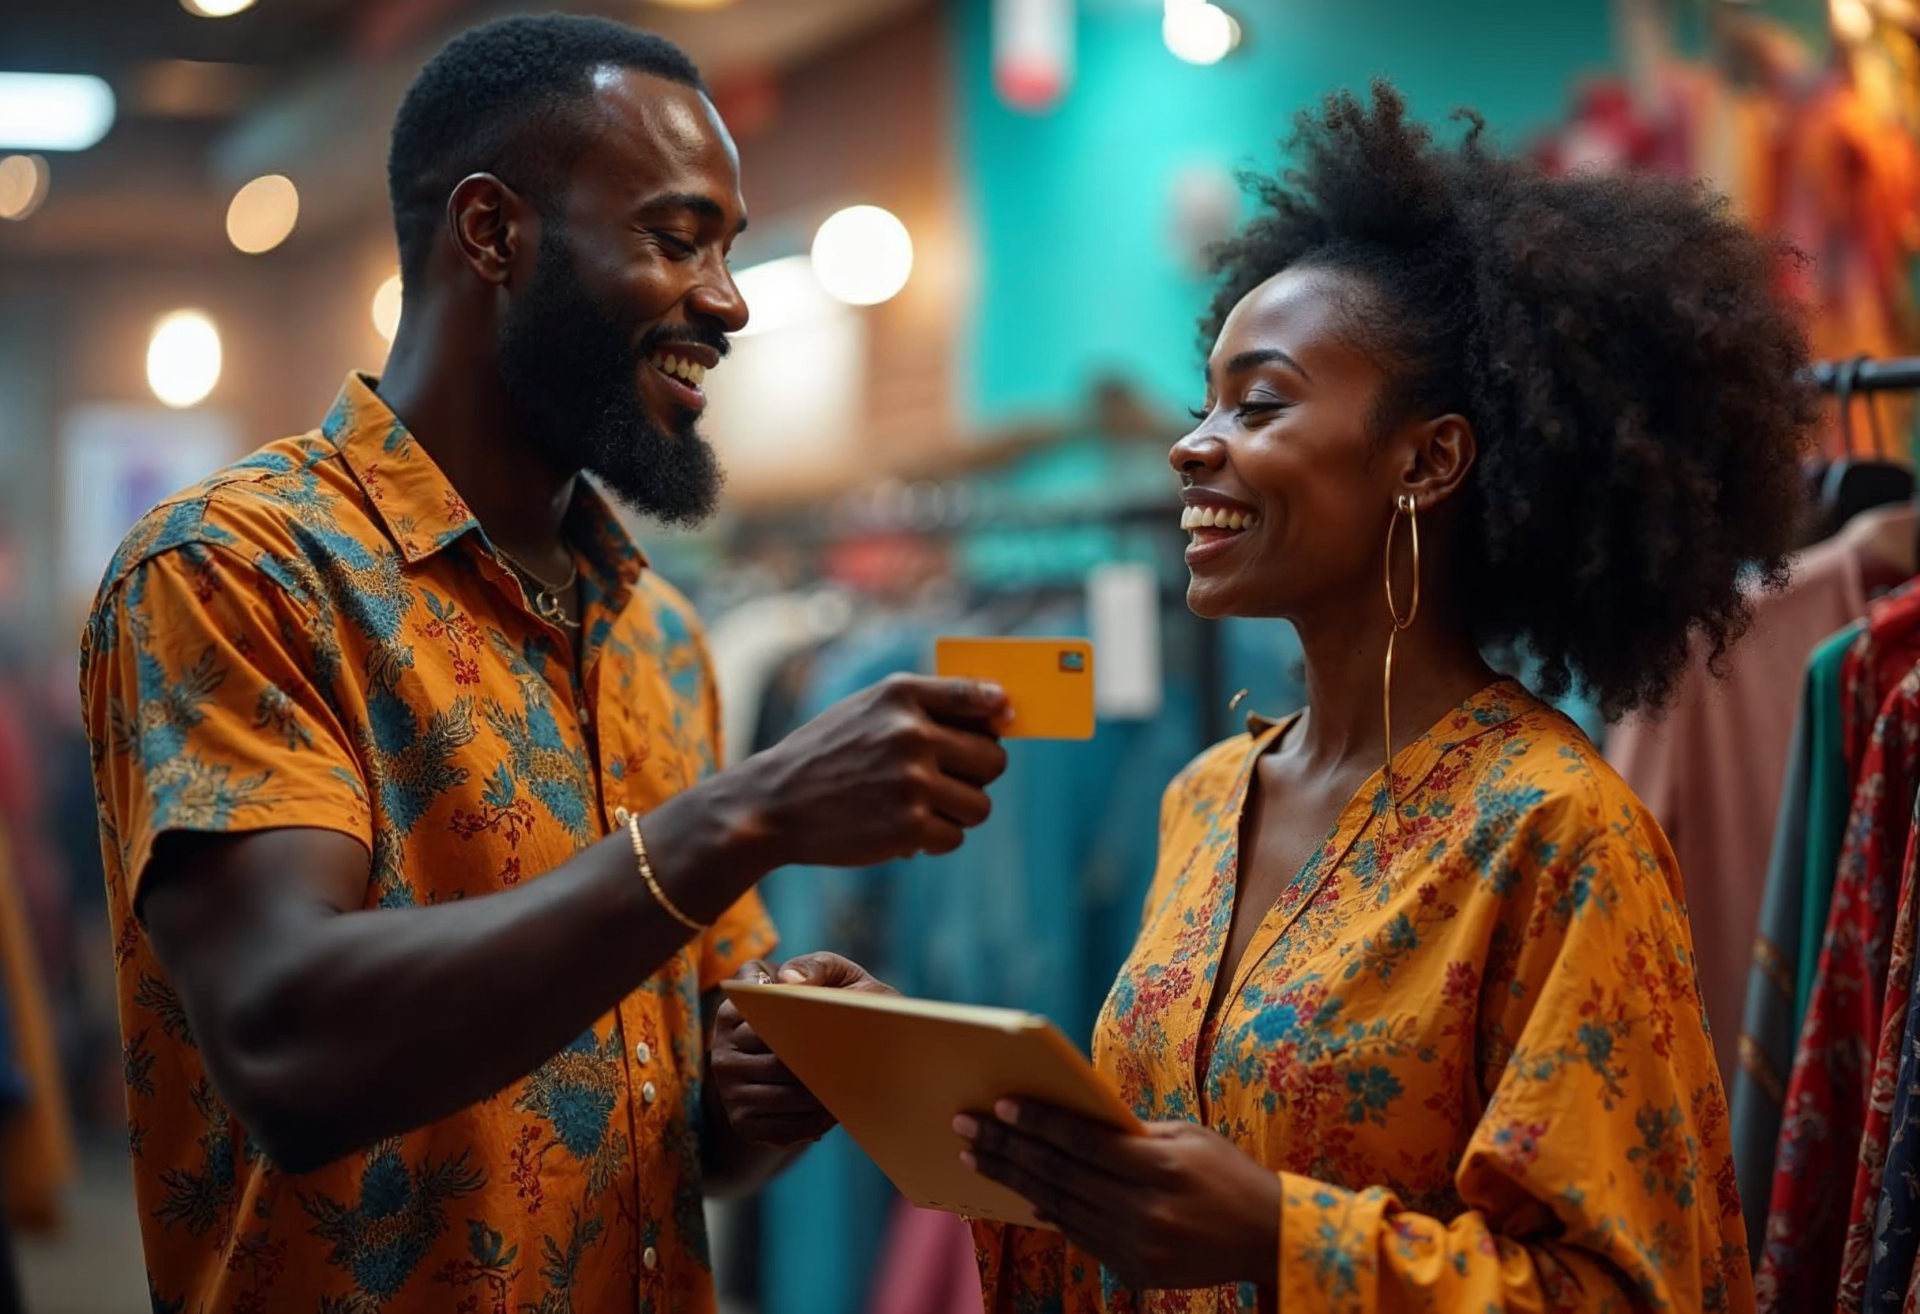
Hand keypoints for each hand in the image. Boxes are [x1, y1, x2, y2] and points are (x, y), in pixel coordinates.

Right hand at [710, 953, 896, 1146]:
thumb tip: (790, 983)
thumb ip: (812, 966)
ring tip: (851, 1089)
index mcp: (732, 1010)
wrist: (812, 1042)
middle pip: (776, 1064)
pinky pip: (780, 1130)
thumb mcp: (827, 973)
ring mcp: (729, 1089)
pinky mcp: (742, 1122)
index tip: (834, 1028)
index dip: (802, 1027)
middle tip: (853, 1065)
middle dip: (815, 1065)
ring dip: (819, 1098)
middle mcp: (722, 1051)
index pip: (764, 1022)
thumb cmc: (822, 999)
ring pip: (782, 1098)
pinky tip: (834, 1112)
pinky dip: (812, 1124)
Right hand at [741, 674, 1010, 867]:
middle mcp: (911, 732)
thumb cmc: (826, 755)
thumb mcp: (866, 709)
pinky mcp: (909, 824)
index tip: (1005, 719)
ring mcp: (912, 779)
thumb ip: (924, 706)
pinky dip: (935, 840)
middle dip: (976, 776)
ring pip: (979, 804)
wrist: (772, 804)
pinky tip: (903, 831)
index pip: (975, 695)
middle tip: (946, 782)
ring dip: (956, 813)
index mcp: (901, 694)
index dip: (998, 711)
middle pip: (993, 759)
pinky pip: (955, 836)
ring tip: (919, 808)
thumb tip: (1000, 712)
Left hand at [956, 1101, 1280, 1291]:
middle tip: (967, 1127)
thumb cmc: (1227, 1173)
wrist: (1267, 1237)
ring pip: (1060, 1206)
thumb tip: (1068, 1123)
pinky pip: (1079, 1236)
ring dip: (1013, 1179)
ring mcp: (1139, 1246)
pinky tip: (1020, 1193)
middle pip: (1060, 1174)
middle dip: (1008, 1147)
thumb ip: (1130, 1132)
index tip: (1001, 1105)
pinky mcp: (1135, 1271)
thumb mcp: (1187, 1137)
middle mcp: (1146, 1210)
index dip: (1039, 1122)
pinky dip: (1048, 1212)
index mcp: (1162, 1167)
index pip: (1084, 1142)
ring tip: (978, 1157)